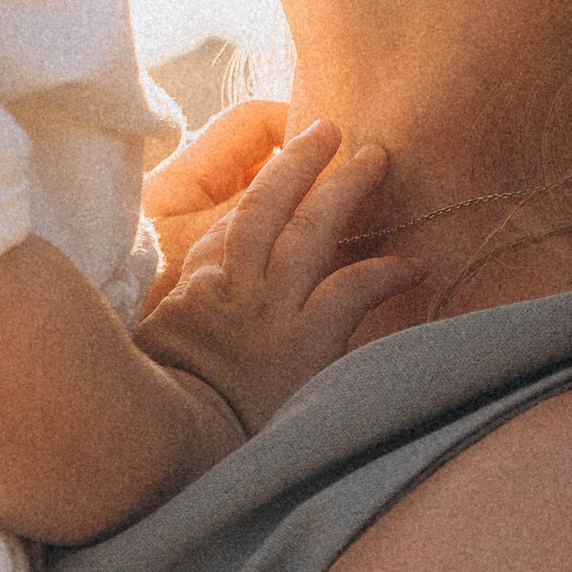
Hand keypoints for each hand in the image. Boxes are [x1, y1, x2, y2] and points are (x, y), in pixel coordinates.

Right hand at [138, 122, 416, 434]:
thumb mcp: (155, 350)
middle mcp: (238, 286)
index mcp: (202, 286)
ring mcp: (273, 310)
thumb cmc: (161, 406)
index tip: (287, 164)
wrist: (178, 442)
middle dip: (299, 161)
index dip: (262, 190)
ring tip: (374, 157)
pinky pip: (351, 291)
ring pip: (311, 231)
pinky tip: (416, 266)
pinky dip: (384, 273)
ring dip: (344, 190)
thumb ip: (179, 324)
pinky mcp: (305, 341)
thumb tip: (189, 322)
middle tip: (329, 128)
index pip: (233, 224)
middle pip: (268, 205)